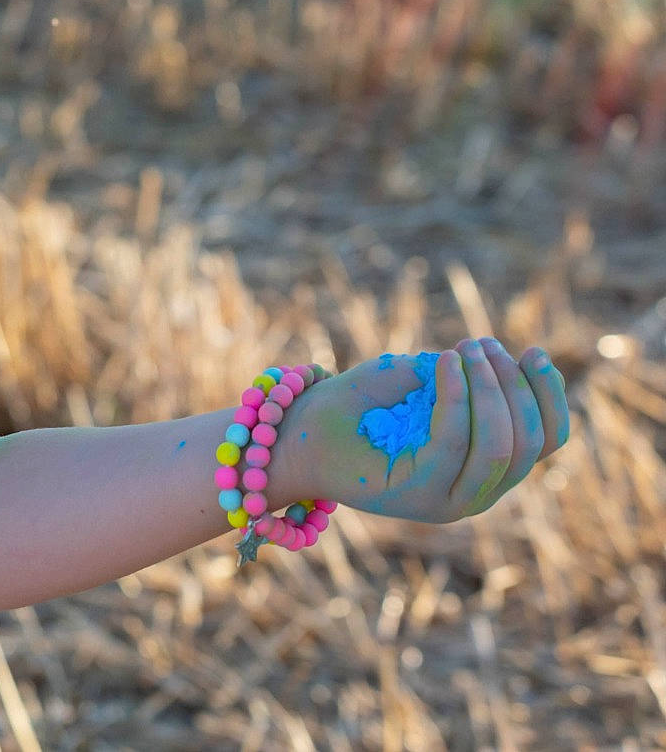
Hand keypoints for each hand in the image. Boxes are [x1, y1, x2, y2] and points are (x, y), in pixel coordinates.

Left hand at [284, 337, 567, 523]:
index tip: (532, 351)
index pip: (547, 440)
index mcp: (486, 467)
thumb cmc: (358, 403)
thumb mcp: (424, 383)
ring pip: (499, 446)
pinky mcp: (416, 495)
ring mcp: (448, 500)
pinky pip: (453, 443)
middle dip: (513, 385)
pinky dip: (457, 398)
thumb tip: (511, 363)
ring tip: (467, 349)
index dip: (549, 395)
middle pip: (529, 442)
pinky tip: (447, 363)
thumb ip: (469, 381)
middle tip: (483, 344)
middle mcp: (475, 492)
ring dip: (490, 389)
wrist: (295, 431)